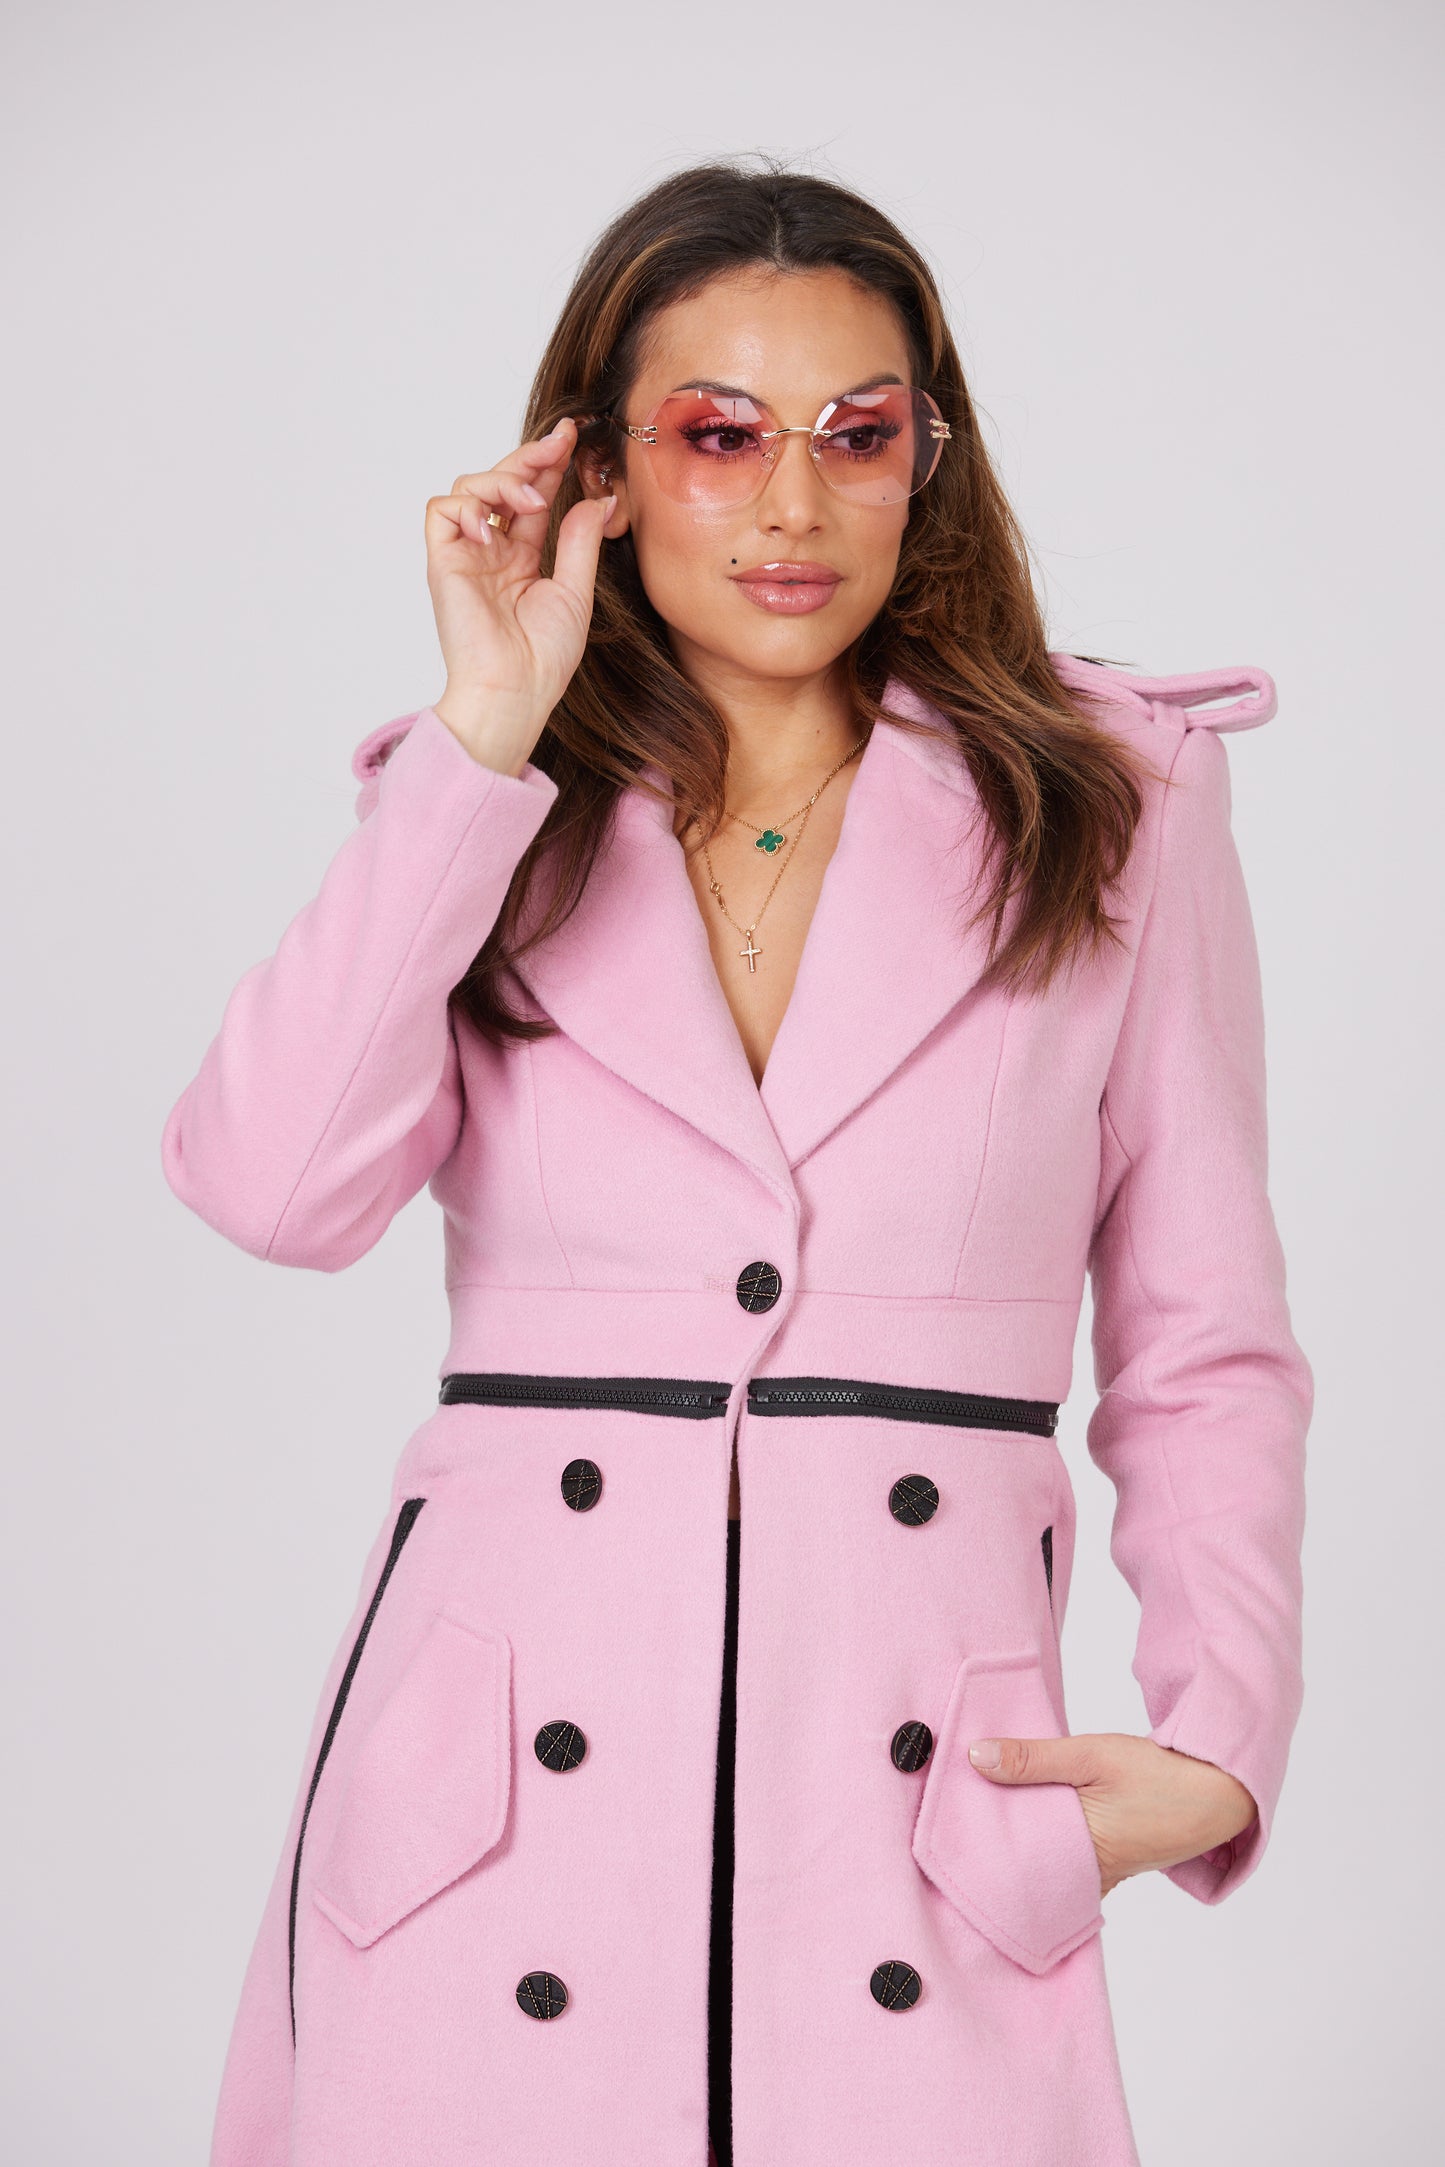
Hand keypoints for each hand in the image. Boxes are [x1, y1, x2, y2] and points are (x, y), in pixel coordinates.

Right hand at [423, 416, 615, 774]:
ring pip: (469, 486)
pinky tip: (494, 526)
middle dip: (529, 456)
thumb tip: (599, 498)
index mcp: (521, 559)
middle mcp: (491, 552)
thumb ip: (580, 541)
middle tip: (560, 442)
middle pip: (501, 482)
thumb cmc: (543, 658)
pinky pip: (442, 510)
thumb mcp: (576, 591)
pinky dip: (468, 506)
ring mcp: (465, 555)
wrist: (515, 691)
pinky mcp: (443, 561)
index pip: (531, 497)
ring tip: (532, 502)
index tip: (573, 438)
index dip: (548, 465)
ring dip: (503, 481)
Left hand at [967, 1732, 1257, 1897]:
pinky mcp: (1109, 1860)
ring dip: (1019, 1839)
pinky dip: (1044, 1839)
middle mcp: (1087, 1875)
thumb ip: (1033, 1758)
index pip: (1012, 1859)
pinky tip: (1024, 1818)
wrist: (1218, 1791)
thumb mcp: (1091, 1756)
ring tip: (979, 1815)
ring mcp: (1100, 1872)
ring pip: (1044, 1860)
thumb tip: (975, 1757)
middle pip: (1025, 1863)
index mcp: (1080, 1855)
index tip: (944, 1827)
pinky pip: (1065, 1857)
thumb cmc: (1158, 1775)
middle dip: (993, 1844)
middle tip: (951, 1820)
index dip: (978, 1844)